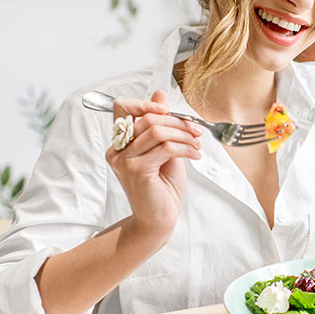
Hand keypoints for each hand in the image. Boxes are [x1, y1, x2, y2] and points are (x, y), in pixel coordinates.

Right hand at [105, 90, 202, 241]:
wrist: (159, 220)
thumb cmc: (162, 187)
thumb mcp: (165, 149)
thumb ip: (161, 124)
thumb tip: (160, 94)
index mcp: (120, 142)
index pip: (122, 107)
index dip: (144, 102)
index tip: (166, 109)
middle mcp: (117, 150)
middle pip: (147, 118)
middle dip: (177, 121)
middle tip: (196, 130)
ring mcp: (124, 160)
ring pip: (157, 131)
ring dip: (184, 134)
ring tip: (197, 143)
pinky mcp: (137, 171)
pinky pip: (165, 148)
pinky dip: (185, 148)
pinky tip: (195, 154)